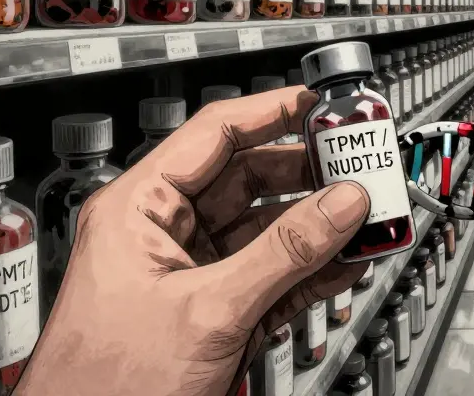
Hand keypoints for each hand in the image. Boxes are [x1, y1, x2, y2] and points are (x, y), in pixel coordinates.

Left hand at [15, 87, 370, 395]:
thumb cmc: (104, 387)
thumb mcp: (207, 308)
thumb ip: (284, 252)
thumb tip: (340, 203)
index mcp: (139, 211)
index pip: (214, 135)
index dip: (272, 113)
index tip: (322, 105)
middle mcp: (166, 236)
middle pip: (252, 181)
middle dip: (311, 177)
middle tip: (360, 167)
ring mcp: (195, 277)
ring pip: (271, 232)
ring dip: (322, 228)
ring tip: (368, 217)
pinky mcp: (219, 316)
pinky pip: (277, 278)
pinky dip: (316, 271)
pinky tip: (350, 261)